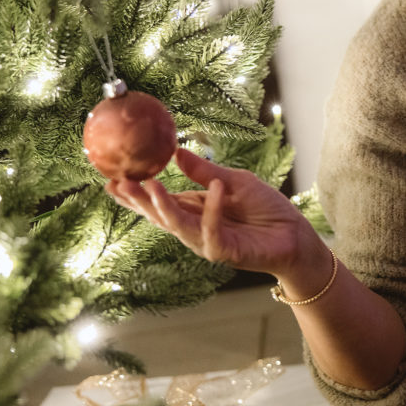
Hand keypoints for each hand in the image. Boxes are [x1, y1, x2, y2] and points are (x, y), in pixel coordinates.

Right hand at [105, 147, 315, 278]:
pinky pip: (212, 230)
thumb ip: (205, 171)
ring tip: (150, 185)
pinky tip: (213, 190)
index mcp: (195, 209)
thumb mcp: (235, 181)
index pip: (159, 202)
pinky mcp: (224, 252)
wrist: (295, 234)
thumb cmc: (266, 208)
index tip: (111, 179)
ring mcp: (207, 241)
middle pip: (159, 215)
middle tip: (118, 183)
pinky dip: (213, 210)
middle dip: (138, 201)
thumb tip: (175, 153)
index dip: (135, 194)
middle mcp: (195, 227)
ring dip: (164, 205)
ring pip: (178, 226)